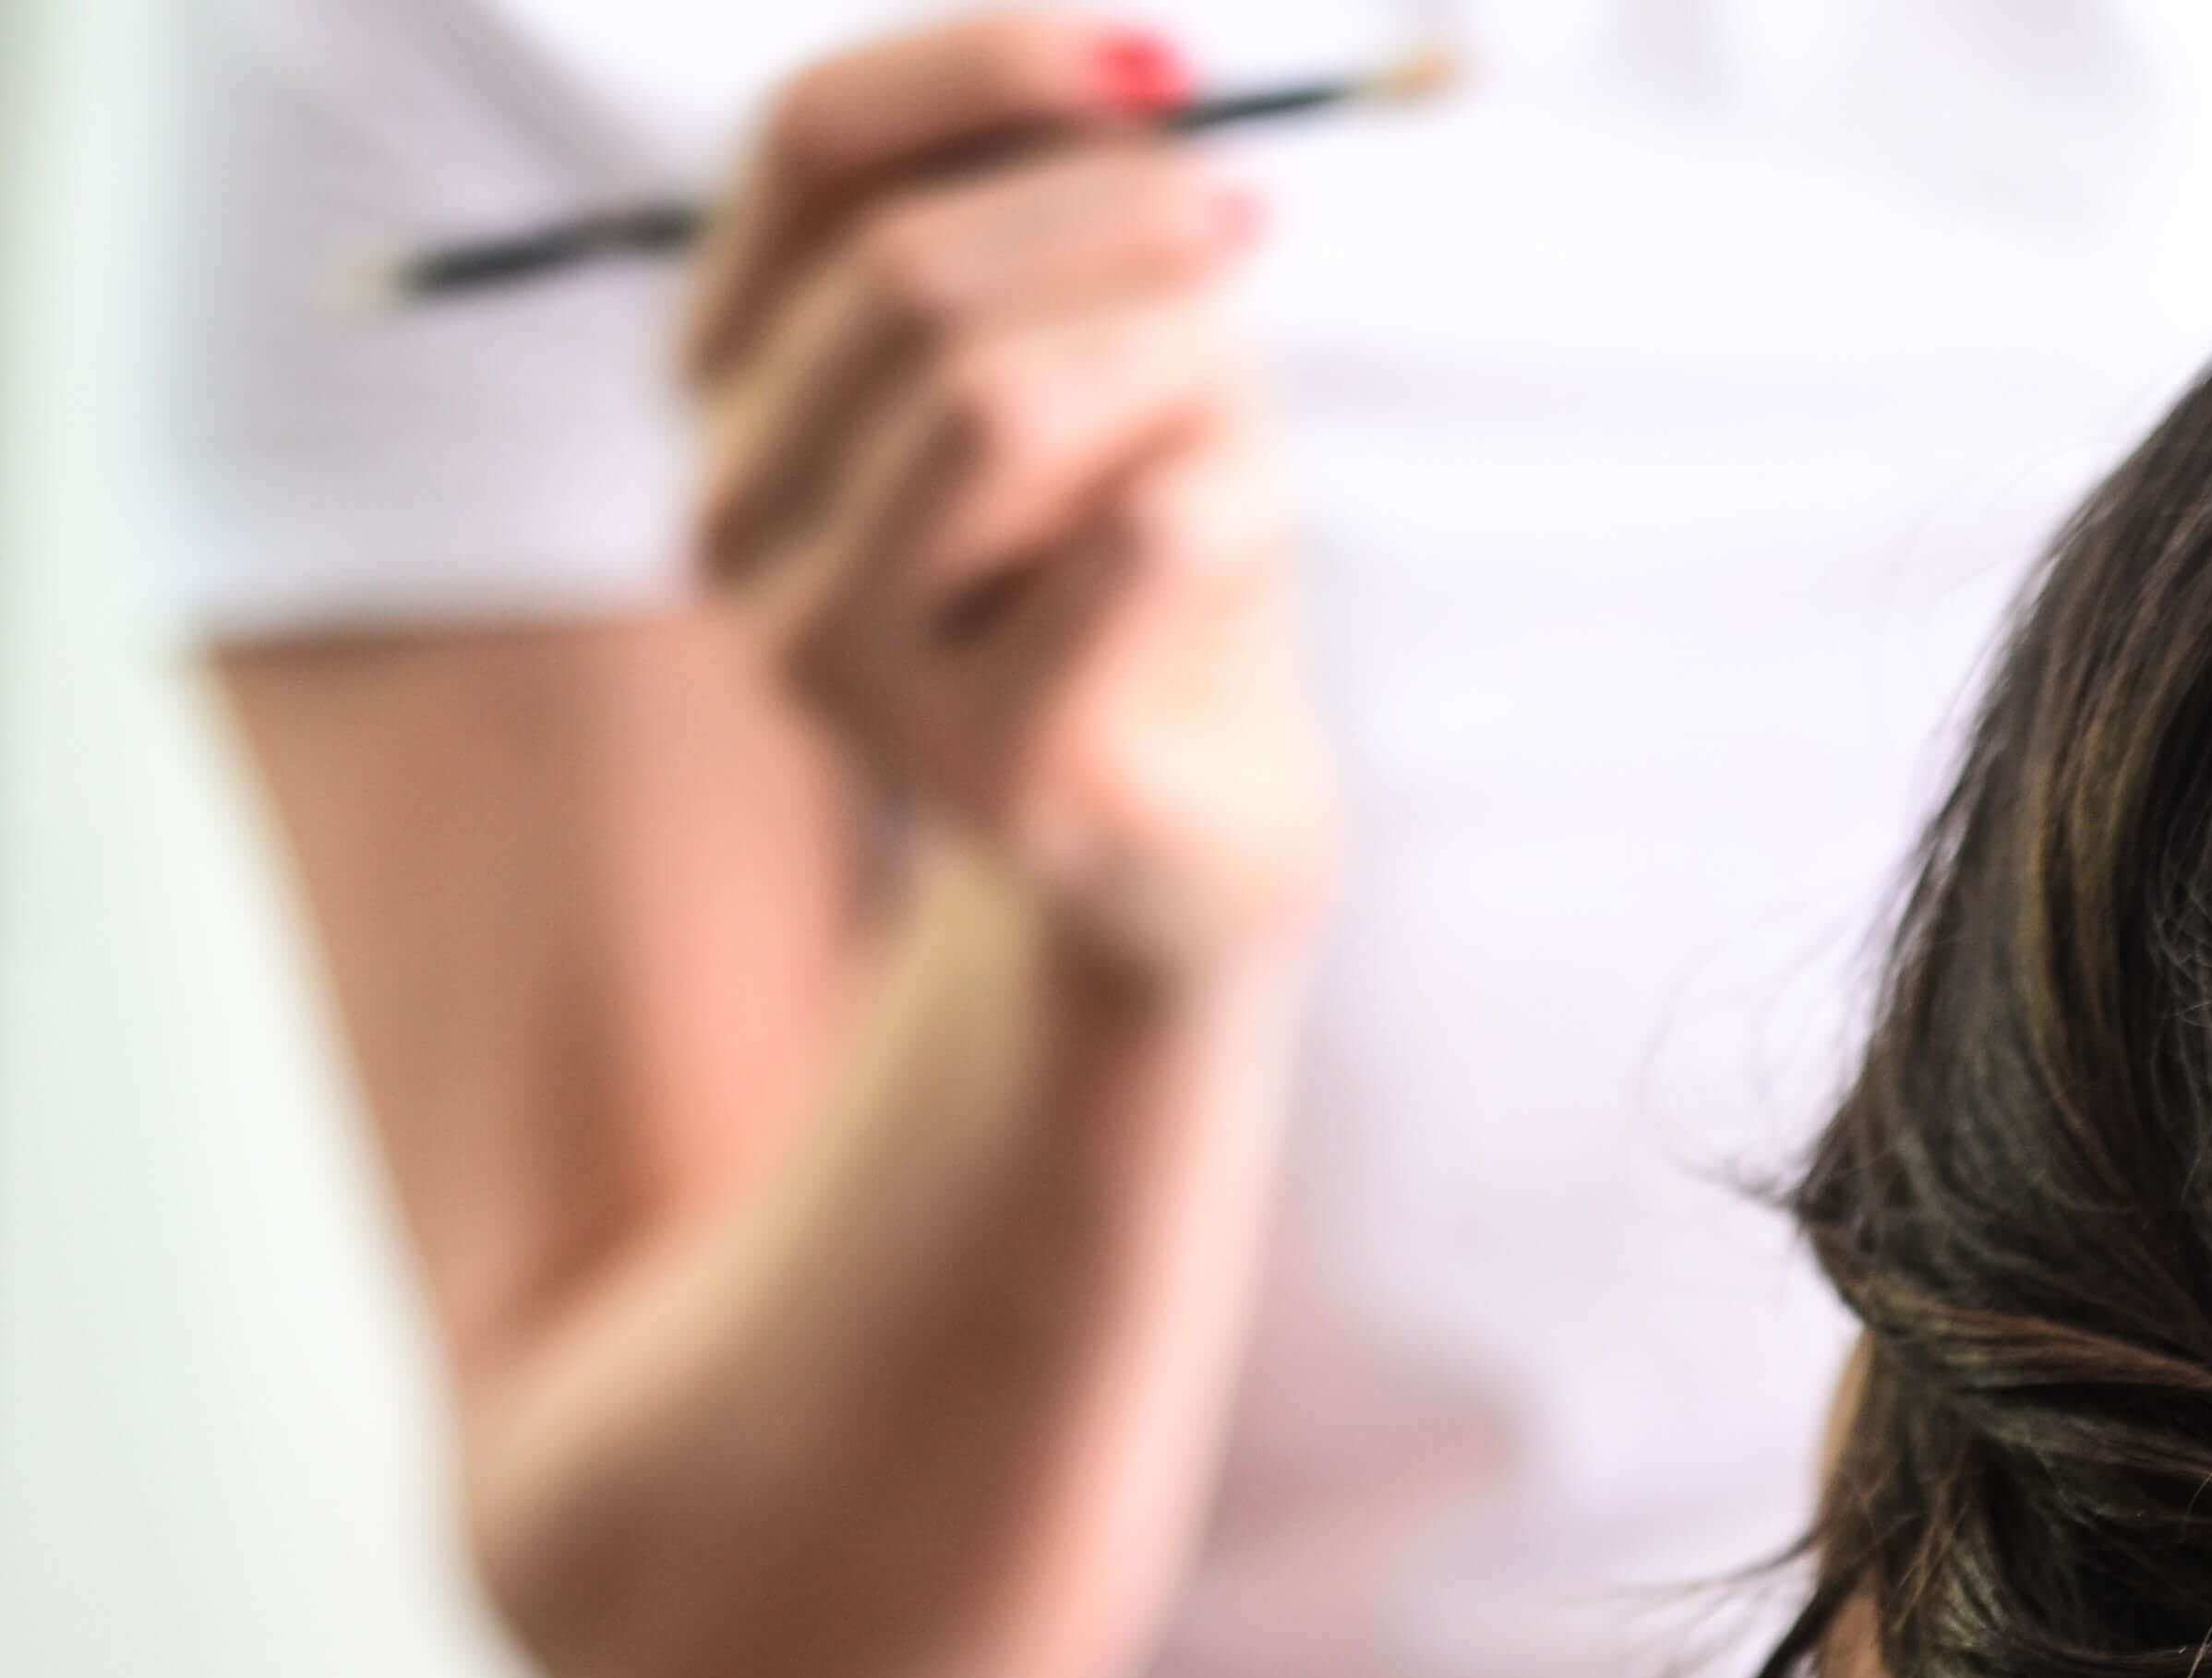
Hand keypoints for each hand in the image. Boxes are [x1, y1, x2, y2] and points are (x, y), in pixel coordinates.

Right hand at [682, 16, 1333, 980]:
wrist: (1191, 839)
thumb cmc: (1147, 566)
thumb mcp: (1117, 352)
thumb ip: (1081, 217)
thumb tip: (1131, 71)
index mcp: (737, 376)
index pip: (808, 147)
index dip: (980, 66)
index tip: (1160, 54)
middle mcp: (737, 513)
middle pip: (908, 275)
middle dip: (1111, 219)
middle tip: (1249, 213)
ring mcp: (833, 658)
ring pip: (1007, 406)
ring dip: (1173, 369)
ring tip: (1236, 419)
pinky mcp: (982, 768)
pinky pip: (1144, 545)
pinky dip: (1241, 506)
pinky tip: (1244, 557)